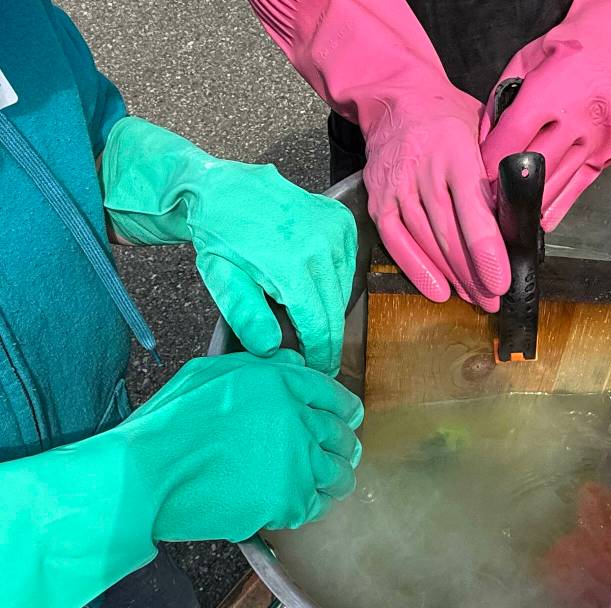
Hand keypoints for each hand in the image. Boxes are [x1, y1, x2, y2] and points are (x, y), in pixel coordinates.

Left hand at [102, 117, 357, 375]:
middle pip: (335, 311)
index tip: (318, 371)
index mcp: (291, 265)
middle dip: (326, 338)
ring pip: (344, 290)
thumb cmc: (218, 237)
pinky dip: (334, 281)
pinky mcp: (340, 221)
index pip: (319, 325)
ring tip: (307, 316)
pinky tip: (313, 283)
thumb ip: (246, 315)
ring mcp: (334, 230)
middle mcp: (321, 246)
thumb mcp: (220, 278)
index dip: (320, 354)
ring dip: (329, 308)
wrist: (222, 188)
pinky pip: (348, 266)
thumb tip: (271, 348)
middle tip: (316, 355)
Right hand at [127, 350, 362, 541]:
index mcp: (280, 383)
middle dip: (342, 446)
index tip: (348, 419)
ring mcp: (296, 462)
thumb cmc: (168, 426)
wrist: (145, 475)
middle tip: (340, 455)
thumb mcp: (211, 373)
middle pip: (340, 436)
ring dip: (335, 478)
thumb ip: (260, 368)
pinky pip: (317, 505)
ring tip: (328, 484)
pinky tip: (301, 505)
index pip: (333, 395)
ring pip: (338, 473)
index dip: (344, 410)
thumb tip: (293, 363)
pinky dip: (312, 506)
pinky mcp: (288, 500)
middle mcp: (297, 419)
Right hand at [363, 93, 508, 310]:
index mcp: (455, 153)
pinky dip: (416, 270)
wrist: (396, 98)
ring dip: (452, 277)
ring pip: (426, 243)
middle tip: (493, 298)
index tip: (501, 279)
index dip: (487, 252)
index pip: (473, 212)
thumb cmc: (447, 117)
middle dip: (474, 274)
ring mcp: (398, 187)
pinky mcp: (379, 200)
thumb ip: (497, 168)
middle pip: (450, 236)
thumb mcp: (482, 129)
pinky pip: (396, 242)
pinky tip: (437, 290)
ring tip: (473, 297)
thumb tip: (524, 211)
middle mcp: (424, 172)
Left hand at [480, 38, 610, 231]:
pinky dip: (553, 206)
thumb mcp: (523, 62)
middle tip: (488, 199)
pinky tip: (537, 213)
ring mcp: (595, 142)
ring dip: (528, 201)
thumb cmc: (569, 53)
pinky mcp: (605, 157)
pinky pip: (575, 191)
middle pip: (533, 167)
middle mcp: (578, 119)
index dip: (491, 162)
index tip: (478, 176)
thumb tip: (481, 143)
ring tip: (508, 208)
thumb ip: (499, 101)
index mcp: (553, 91)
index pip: (513, 138)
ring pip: (554, 185)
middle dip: (507, 186)